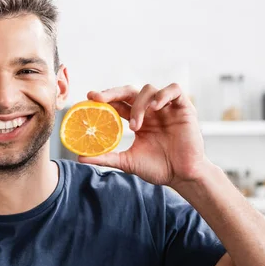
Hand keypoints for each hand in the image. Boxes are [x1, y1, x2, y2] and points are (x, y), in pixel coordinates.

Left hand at [78, 83, 209, 186]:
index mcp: (137, 119)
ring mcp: (166, 108)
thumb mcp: (127, 162)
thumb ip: (106, 157)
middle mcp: (150, 110)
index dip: (105, 98)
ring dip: (138, 104)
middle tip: (98, 98)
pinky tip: (155, 107)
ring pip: (148, 89)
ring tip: (135, 126)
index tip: (89, 98)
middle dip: (113, 92)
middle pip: (129, 91)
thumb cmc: (158, 168)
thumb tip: (80, 157)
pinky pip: (174, 90)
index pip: (119, 103)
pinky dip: (163, 94)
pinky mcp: (184, 108)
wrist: (183, 176)